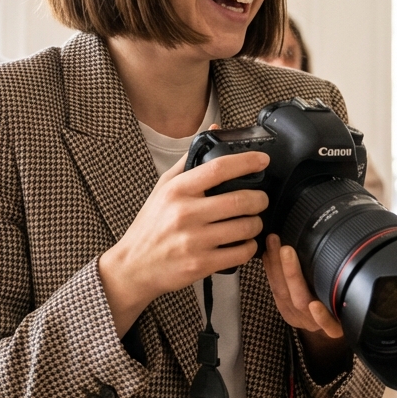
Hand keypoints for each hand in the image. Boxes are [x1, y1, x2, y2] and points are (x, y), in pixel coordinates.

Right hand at [98, 150, 269, 337]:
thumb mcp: (164, 187)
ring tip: (253, 221)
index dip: (246, 162)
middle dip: (260, 198)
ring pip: (244, 228)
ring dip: (256, 223)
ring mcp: (194, 241)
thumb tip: (214, 131)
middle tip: (261, 199)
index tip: (262, 160)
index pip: (219, 168)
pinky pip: (240, 254)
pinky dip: (249, 247)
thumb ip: (190, 159)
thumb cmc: (151, 224)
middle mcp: (185, 213)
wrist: (134, 266)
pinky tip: (244, 242)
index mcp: (177, 190)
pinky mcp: (201, 265)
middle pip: (239, 200)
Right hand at [262, 234, 341, 338]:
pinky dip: (320, 316)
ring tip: (288, 253)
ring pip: (301, 303)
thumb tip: (281, 241)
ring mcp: (315, 324)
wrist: (344, 331)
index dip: (270, 263)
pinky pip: (327, 326)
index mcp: (288, 306)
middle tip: (276, 240)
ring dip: (293, 277)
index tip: (270, 240)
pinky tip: (315, 304)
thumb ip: (294, 273)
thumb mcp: (304, 289)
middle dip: (277, 264)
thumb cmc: (323, 303)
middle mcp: (299, 315)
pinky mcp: (335, 330)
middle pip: (284, 291)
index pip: (275, 283)